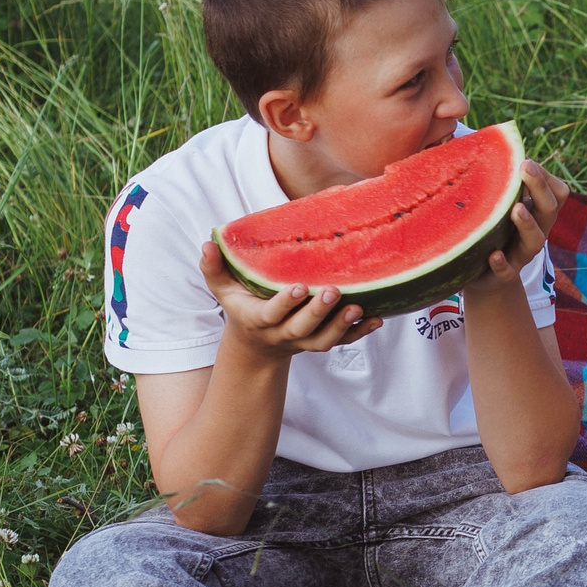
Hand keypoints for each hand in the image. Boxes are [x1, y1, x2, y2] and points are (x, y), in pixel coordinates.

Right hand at [201, 243, 381, 360]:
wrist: (257, 342)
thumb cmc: (241, 305)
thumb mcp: (222, 288)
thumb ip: (214, 267)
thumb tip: (208, 243)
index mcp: (257, 319)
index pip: (271, 314)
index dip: (284, 303)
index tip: (298, 287)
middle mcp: (282, 334)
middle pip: (301, 328)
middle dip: (317, 312)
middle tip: (334, 291)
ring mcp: (303, 341)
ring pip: (323, 340)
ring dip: (342, 325)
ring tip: (358, 307)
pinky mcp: (320, 341)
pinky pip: (343, 342)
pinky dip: (360, 333)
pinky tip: (378, 319)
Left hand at [464, 159, 568, 299]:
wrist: (485, 278)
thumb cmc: (492, 231)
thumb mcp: (499, 204)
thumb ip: (499, 180)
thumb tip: (483, 139)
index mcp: (537, 213)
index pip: (557, 192)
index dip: (545, 176)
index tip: (525, 160)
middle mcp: (536, 232)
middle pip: (549, 210)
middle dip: (539, 188)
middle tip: (526, 167)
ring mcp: (521, 254)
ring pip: (535, 240)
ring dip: (528, 224)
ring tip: (516, 209)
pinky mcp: (502, 274)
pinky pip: (507, 271)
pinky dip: (502, 264)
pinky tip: (494, 255)